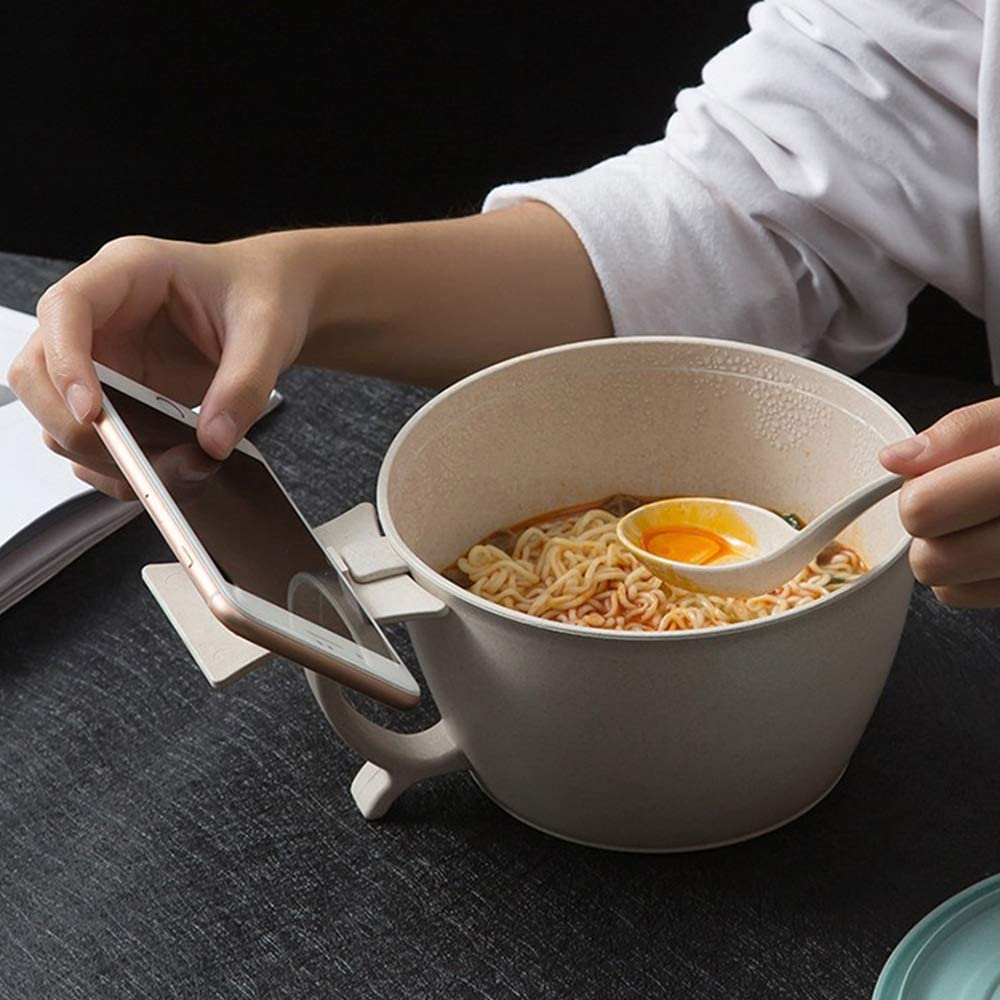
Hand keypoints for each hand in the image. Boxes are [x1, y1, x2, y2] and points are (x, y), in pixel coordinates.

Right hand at [6, 233, 313, 498]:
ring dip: (104, 456)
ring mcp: (105, 359)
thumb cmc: (263, 295)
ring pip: (58, 417)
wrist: (277, 305)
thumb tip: (213, 441)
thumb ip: (245, 384)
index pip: (65, 309)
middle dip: (75, 425)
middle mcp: (102, 316)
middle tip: (135, 457)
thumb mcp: (268, 331)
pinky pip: (93, 442)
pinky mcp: (119, 397)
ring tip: (177, 468)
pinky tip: (170, 471)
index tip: (92, 412)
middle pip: (39, 371)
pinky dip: (122, 469)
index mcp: (129, 271)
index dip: (65, 363)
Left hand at [880, 398, 999, 606]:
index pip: (924, 509)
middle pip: (929, 560)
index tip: (937, 478)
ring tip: (982, 520)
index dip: (918, 491)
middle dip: (931, 530)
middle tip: (960, 501)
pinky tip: (996, 544)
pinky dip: (974, 576)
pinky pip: (971, 597)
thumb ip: (962, 431)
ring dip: (950, 555)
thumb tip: (897, 459)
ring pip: (945, 587)